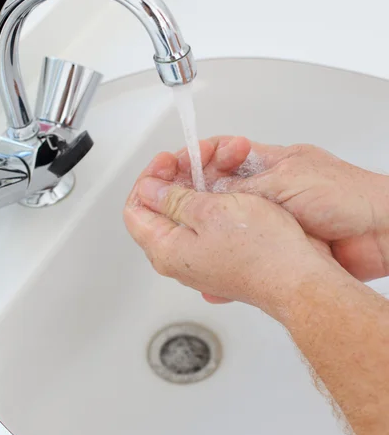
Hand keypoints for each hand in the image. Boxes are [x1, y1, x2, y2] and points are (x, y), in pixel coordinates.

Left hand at [124, 152, 339, 321]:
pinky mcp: (222, 256)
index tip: (169, 160)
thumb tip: (149, 190)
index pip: (136, 208)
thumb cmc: (261, 250)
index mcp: (166, 249)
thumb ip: (173, 199)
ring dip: (201, 182)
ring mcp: (201, 258)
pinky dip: (215, 198)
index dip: (149, 178)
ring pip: (187, 210)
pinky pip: (208, 221)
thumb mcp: (210, 211)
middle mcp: (179, 258)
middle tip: (200, 156)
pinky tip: (233, 185)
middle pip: (162, 207)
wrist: (298, 278)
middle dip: (178, 175)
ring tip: (224, 164)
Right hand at [182, 139, 388, 281]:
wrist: (380, 232)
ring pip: (226, 220)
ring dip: (205, 228)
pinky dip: (226, 256)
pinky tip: (213, 269)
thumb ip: (245, 190)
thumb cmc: (347, 196)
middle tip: (166, 206)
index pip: (218, 154)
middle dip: (190, 196)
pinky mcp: (279, 243)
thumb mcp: (285, 184)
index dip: (191, 159)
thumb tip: (209, 193)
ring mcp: (271, 216)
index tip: (167, 168)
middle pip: (216, 189)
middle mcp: (265, 188)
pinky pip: (243, 247)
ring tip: (184, 237)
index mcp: (267, 162)